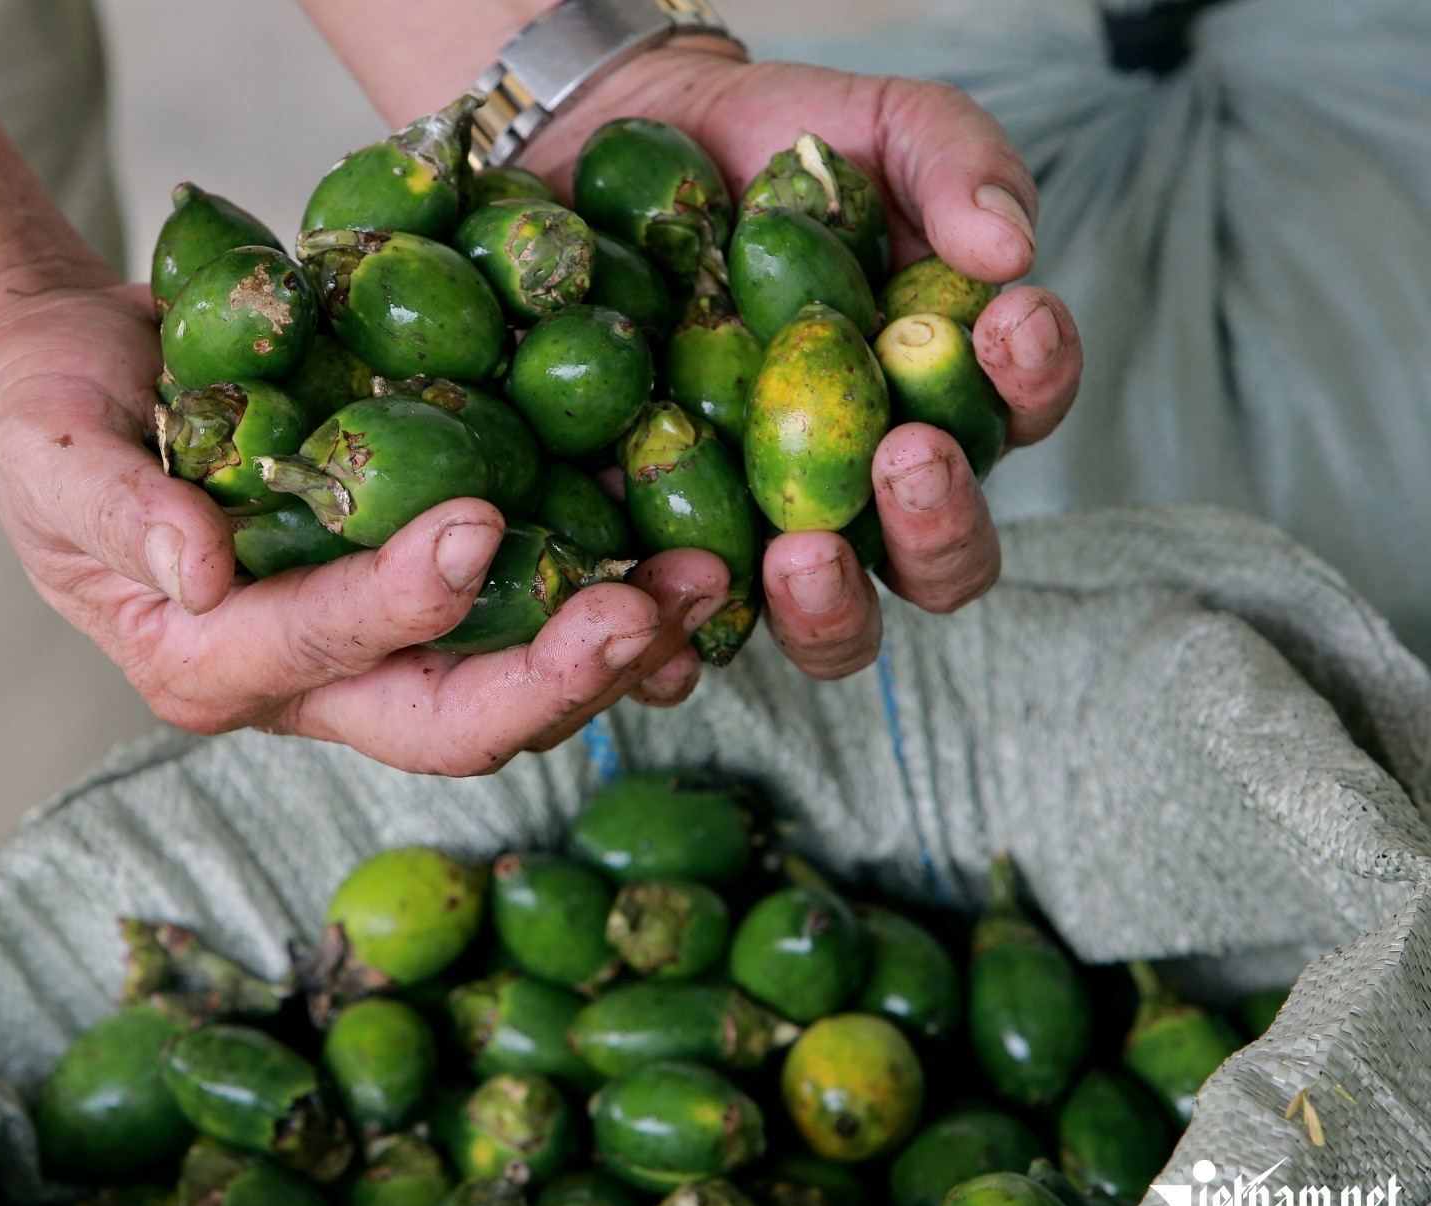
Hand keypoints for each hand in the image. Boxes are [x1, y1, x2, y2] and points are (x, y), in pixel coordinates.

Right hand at [0, 275, 727, 774]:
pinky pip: (519, 617)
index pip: (312, 648)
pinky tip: (674, 537)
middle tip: (645, 611)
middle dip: (550, 678)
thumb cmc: (42, 410)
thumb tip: (198, 570)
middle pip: (443, 721)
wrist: (79, 381)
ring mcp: (368, 649)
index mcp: (203, 660)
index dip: (396, 601)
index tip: (476, 522)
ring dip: (606, 648)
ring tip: (702, 580)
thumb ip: (114, 512)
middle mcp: (300, 683)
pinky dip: (597, 590)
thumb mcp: (48, 447)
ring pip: (504, 686)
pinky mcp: (417, 596)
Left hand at [523, 47, 1083, 680]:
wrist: (612, 155)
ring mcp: (767, 536)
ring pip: (830, 624)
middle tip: (905, 456)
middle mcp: (866, 490)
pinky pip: (679, 630)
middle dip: (938, 521)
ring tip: (804, 552)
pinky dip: (678, 642)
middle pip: (940, 559)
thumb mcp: (874, 124)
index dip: (1033, 381)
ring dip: (832, 606)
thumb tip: (1007, 249)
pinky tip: (658, 609)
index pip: (1017, 415)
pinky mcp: (664, 555)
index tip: (1009, 323)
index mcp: (941, 397)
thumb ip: (954, 163)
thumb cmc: (766, 152)